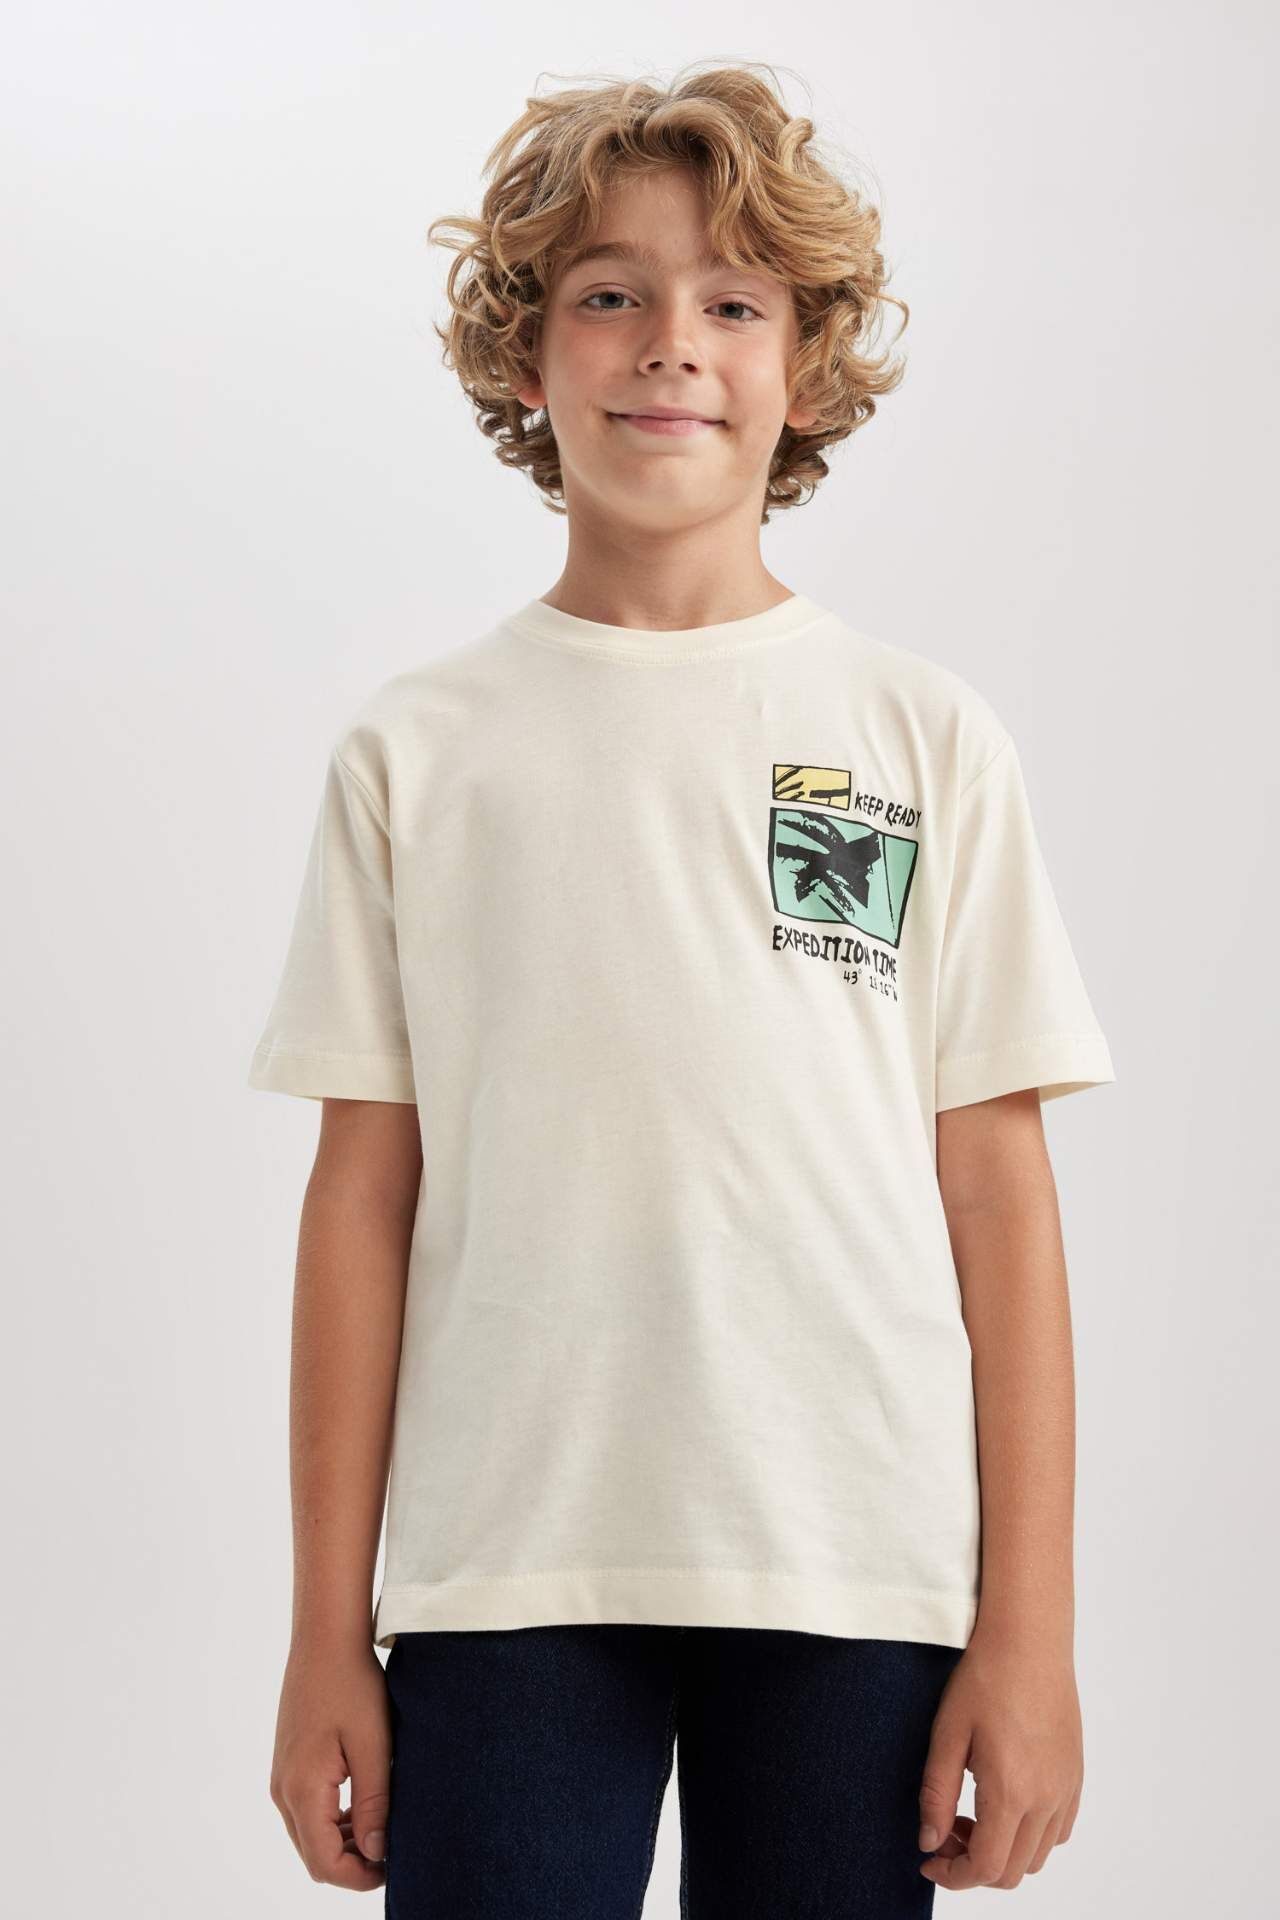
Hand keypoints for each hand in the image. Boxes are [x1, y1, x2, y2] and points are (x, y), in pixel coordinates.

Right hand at [269, 1635, 391, 1887]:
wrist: (325, 1638)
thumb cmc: (353, 1684)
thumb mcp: (374, 1744)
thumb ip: (375, 1802)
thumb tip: (377, 1854)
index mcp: (303, 1790)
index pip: (325, 1864)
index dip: (360, 1878)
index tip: (395, 1867)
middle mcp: (283, 1790)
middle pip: (314, 1856)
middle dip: (353, 1864)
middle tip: (395, 1850)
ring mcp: (282, 1777)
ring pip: (310, 1836)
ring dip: (344, 1843)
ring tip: (385, 1827)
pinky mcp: (288, 1764)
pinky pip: (307, 1811)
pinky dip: (334, 1821)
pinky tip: (365, 1805)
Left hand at [917, 1626, 1082, 1890]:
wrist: (1028, 1641)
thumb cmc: (984, 1679)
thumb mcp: (946, 1735)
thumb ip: (936, 1796)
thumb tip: (929, 1843)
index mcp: (1011, 1792)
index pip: (985, 1867)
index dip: (953, 1876)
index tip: (929, 1861)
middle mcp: (1046, 1799)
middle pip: (1011, 1871)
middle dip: (972, 1866)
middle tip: (944, 1832)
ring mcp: (1065, 1789)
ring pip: (1036, 1856)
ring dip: (1002, 1852)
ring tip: (971, 1815)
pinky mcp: (1074, 1776)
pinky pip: (1058, 1831)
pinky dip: (1030, 1836)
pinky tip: (1004, 1804)